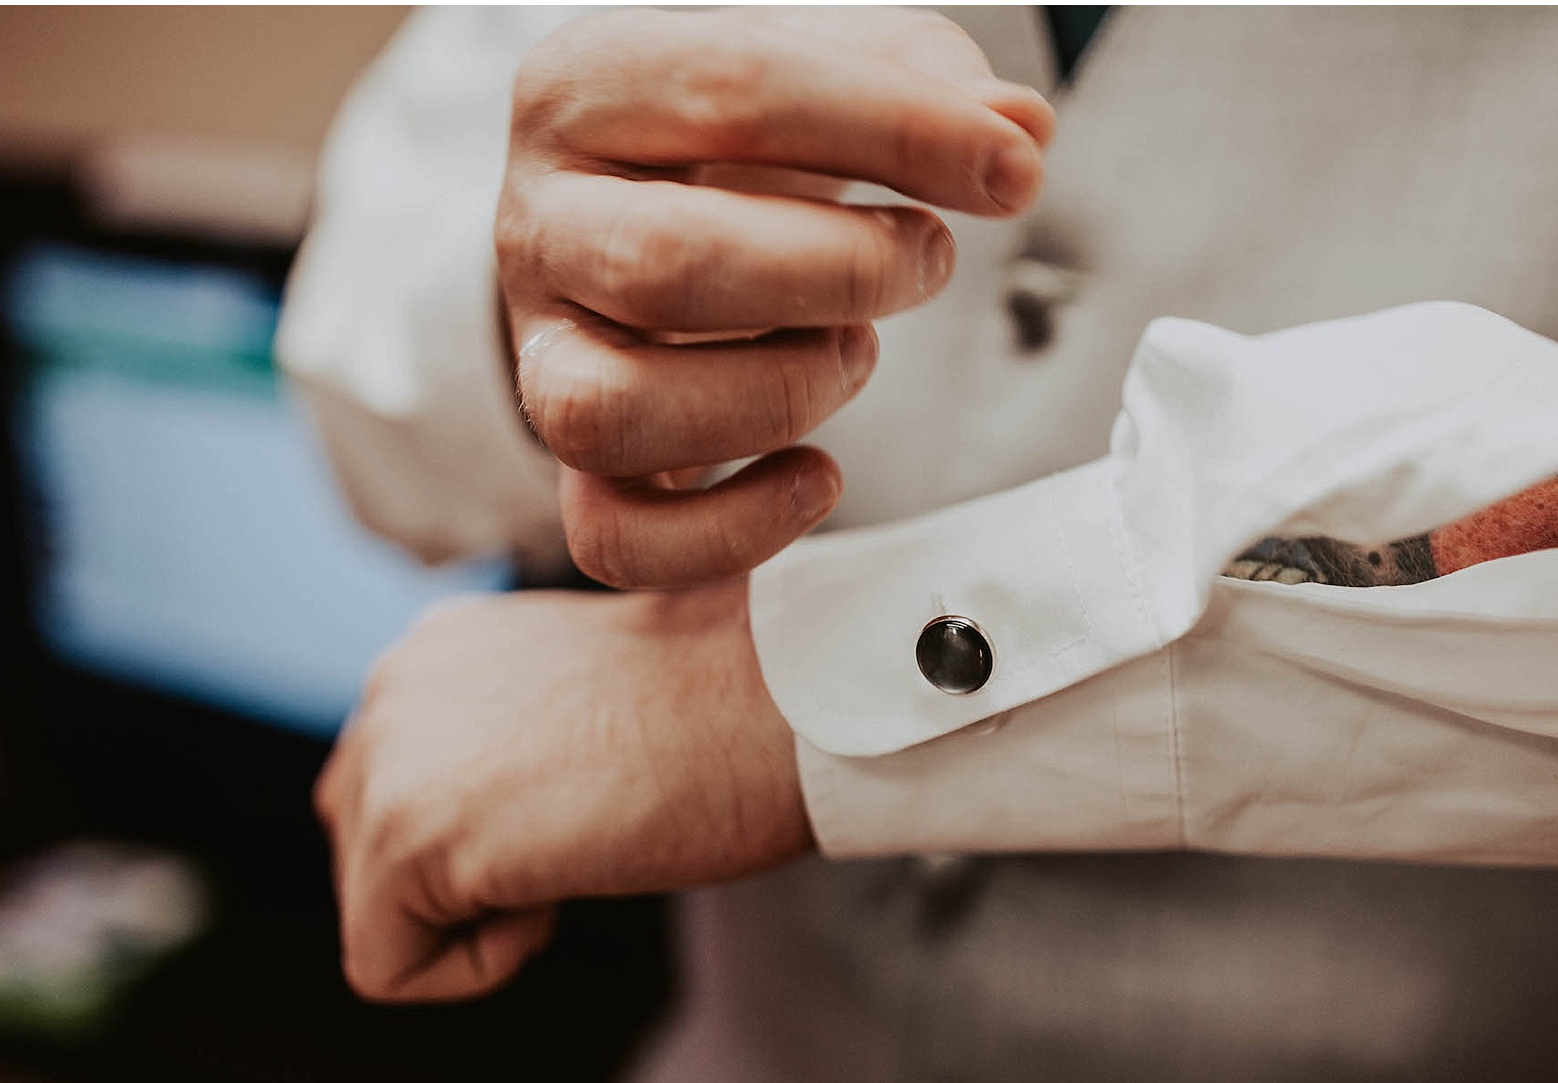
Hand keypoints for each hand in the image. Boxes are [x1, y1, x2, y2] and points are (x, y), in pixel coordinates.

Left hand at [315, 581, 807, 1002]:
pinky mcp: (406, 835)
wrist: (777, 705)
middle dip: (470, 876)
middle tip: (587, 824)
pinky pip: (387, 967)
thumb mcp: (579, 711)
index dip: (495, 832)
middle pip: (366, 852)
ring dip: (482, 913)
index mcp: (436, 652)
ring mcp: (389, 757)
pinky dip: (479, 965)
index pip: (396, 790)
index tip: (591, 794)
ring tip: (578, 843)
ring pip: (376, 912)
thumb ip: (499, 750)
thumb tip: (479, 835)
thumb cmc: (725, 715)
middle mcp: (390, 687)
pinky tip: (558, 890)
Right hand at [498, 6, 1054, 588]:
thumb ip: (923, 79)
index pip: (734, 93)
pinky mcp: (575, 465)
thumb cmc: (744, 142)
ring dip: (774, 394)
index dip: (895, 131)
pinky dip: (729, 533)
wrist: (656, 214)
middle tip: (926, 258)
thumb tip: (1018, 130)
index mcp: (587, 88)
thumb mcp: (826, 71)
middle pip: (664, 265)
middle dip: (837, 272)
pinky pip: (612, 537)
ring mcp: (543, 353)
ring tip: (852, 350)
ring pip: (611, 412)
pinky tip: (817, 478)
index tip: (1012, 169)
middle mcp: (539, 221)